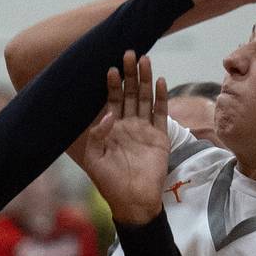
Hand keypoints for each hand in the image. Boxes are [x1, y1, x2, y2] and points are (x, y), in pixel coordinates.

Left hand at [81, 53, 170, 227]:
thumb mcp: (95, 160)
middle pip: (130, 94)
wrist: (134, 202)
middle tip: (129, 53)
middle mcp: (129, 125)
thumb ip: (97, 136)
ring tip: (144, 59)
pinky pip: (160, 113)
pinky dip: (160, 98)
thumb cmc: (110, 184)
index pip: (112, 101)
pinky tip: (159, 81)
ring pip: (145, 99)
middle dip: (129, 74)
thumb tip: (108, 115)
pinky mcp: (160, 137)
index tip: (110, 68)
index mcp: (111, 130)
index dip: (111, 85)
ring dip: (145, 79)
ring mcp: (145, 130)